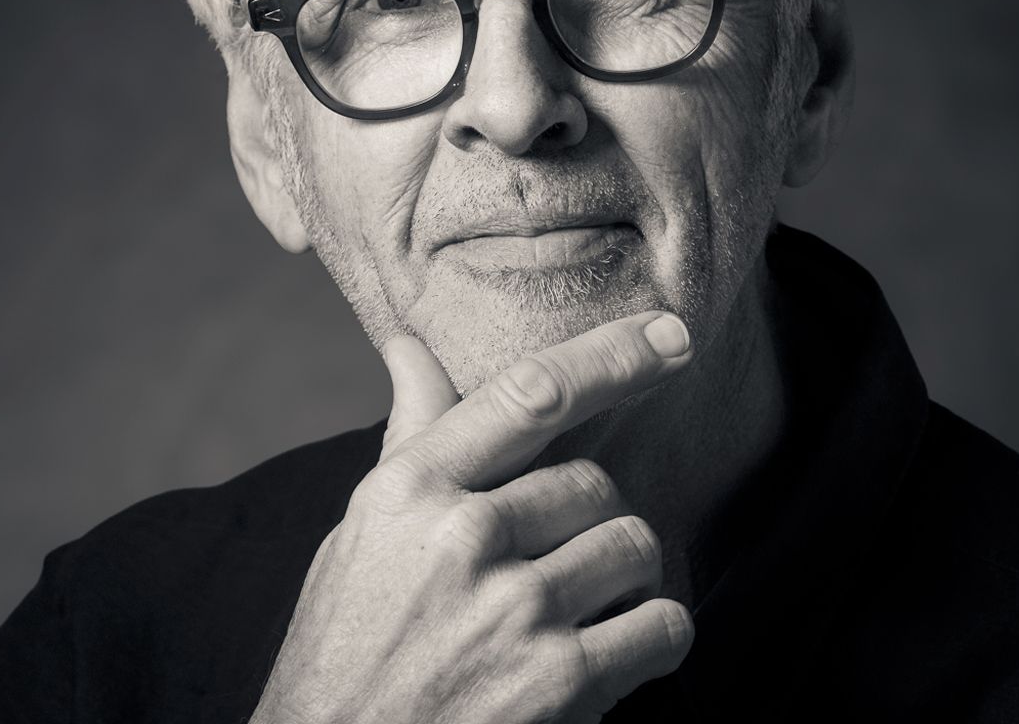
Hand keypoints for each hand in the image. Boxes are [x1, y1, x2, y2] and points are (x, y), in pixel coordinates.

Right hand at [250, 310, 695, 723]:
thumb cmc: (348, 645)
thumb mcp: (366, 530)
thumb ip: (412, 435)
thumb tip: (407, 343)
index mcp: (412, 488)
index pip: (530, 393)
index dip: (612, 355)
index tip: (671, 334)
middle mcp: (464, 536)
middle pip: (595, 483)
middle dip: (588, 521)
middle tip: (548, 566)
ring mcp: (515, 611)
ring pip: (635, 544)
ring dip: (622, 578)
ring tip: (573, 612)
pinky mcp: (560, 685)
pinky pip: (663, 626)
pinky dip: (653, 637)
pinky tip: (610, 655)